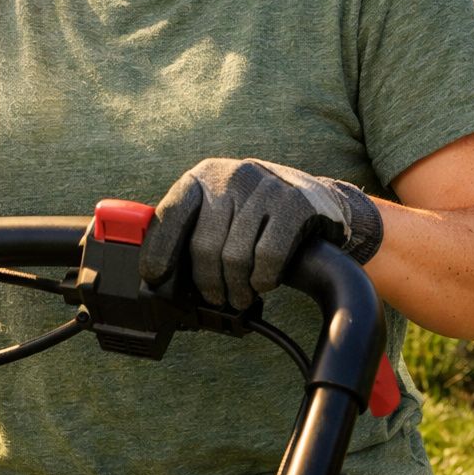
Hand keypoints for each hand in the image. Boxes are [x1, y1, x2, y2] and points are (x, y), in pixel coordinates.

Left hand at [139, 158, 383, 310]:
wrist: (318, 200)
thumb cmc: (256, 216)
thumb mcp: (220, 212)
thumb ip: (193, 232)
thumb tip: (160, 277)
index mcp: (203, 176)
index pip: (172, 212)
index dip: (159, 250)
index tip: (154, 278)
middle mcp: (232, 175)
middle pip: (205, 245)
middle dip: (207, 283)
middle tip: (215, 299)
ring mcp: (265, 186)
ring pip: (236, 255)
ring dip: (236, 288)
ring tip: (240, 296)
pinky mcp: (296, 203)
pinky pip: (269, 255)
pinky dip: (262, 279)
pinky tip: (263, 282)